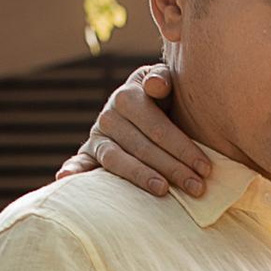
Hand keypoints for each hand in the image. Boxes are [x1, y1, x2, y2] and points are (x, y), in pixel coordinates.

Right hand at [58, 63, 212, 200]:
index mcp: (129, 95)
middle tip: (197, 188)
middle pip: (143, 146)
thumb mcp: (167, 84)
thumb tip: (156, 86)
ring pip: (117, 160)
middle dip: (173, 169)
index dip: (183, 148)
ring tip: (163, 191)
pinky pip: (79, 162)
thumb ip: (164, 79)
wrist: (144, 105)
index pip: (157, 126)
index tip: (206, 168)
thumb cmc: (164, 100)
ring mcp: (97, 135)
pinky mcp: (88, 153)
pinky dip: (71, 170)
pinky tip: (65, 180)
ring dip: (140, 176)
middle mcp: (109, 115)